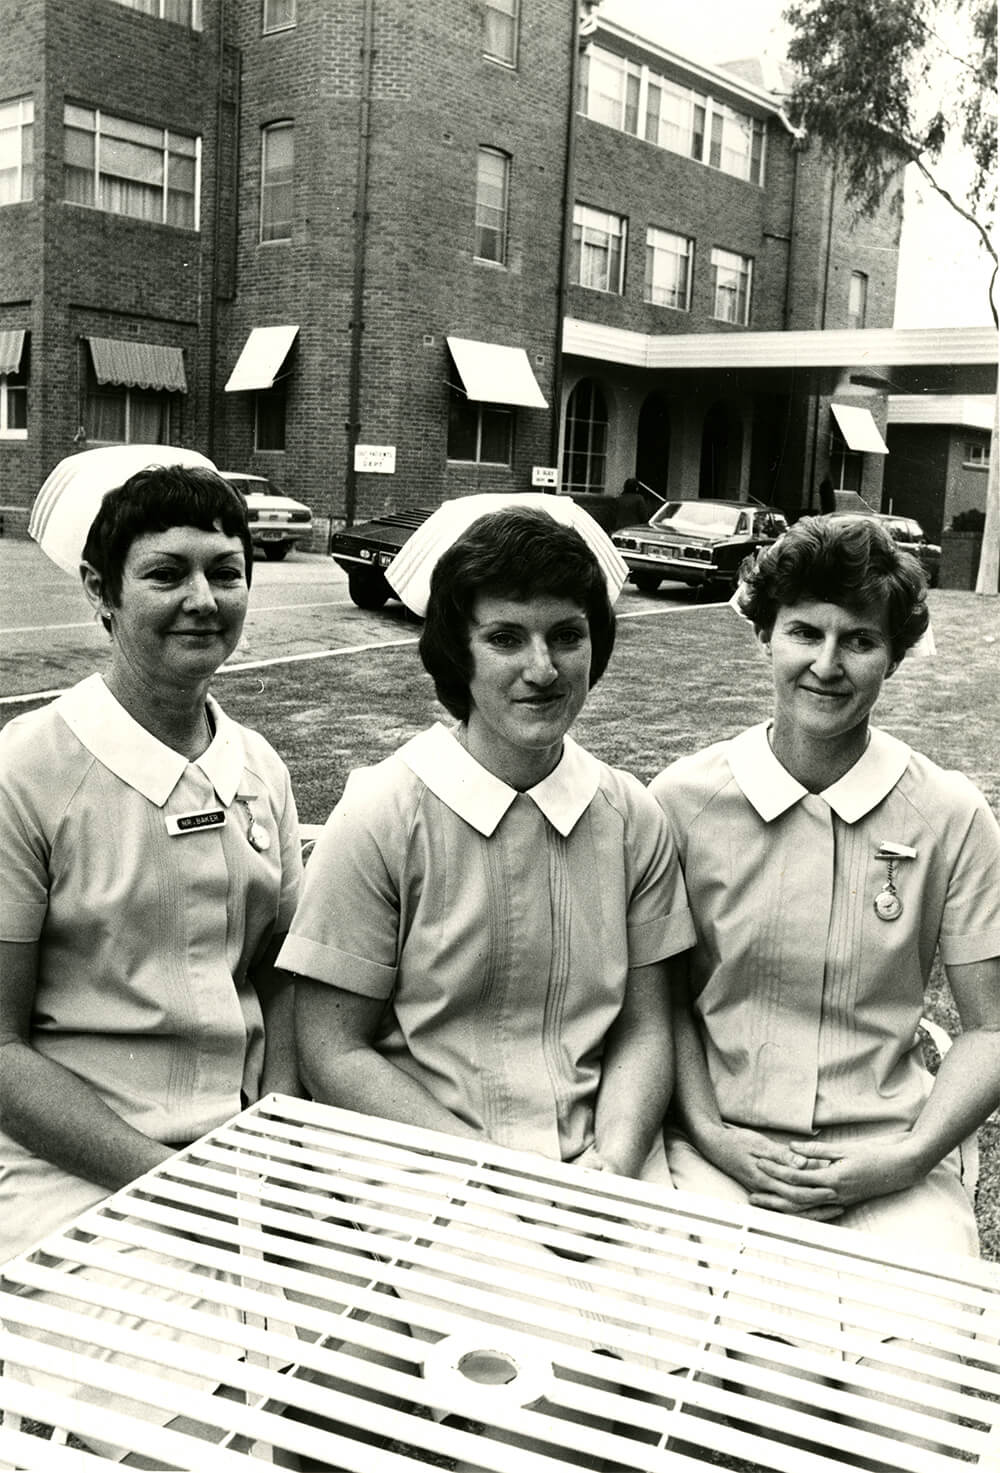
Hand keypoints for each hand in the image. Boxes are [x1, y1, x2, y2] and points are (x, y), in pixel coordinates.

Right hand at [699, 1122, 843, 1219]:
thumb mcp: (759, 1143)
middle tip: (839, 1201)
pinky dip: (798, 1206)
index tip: (834, 1189)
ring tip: (830, 1207)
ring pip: (790, 1208)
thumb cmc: (736, 1141)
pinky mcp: (761, 1189)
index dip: (815, 1192)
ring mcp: (762, 1191)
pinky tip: (810, 1204)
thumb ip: (780, 1155)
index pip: (794, 1192)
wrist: (714, 1146)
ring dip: (811, 1209)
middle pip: (796, 1204)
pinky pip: (782, 1203)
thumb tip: (803, 1163)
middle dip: (818, 1204)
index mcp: (764, 1178)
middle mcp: (764, 1189)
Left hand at [756, 1133, 922, 1213]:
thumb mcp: (845, 1148)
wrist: (901, 1170)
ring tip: (764, 1205)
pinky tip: (790, 1213)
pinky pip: (818, 1212)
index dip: (776, 1170)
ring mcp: (839, 1201)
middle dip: (772, 1195)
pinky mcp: (844, 1203)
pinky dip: (802, 1214)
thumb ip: (817, 1149)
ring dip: (783, 1207)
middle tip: (751, 1193)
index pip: (796, 1176)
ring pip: (805, 1209)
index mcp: (832, 1179)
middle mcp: (834, 1194)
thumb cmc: (874, 1155)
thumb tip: (792, 1147)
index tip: (759, 1163)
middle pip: (795, 1198)